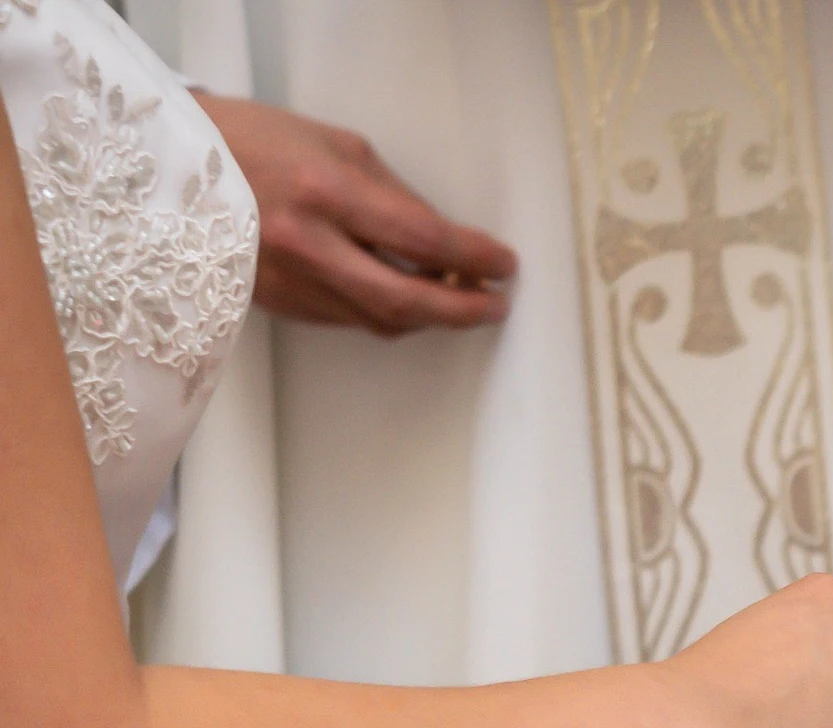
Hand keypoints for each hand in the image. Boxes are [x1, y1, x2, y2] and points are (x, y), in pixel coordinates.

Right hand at [195, 93, 517, 335]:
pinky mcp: (276, 304)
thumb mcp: (337, 145)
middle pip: (407, 301)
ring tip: (458, 300)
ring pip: (380, 321)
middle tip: (495, 303)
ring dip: (428, 317)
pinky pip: (348, 320)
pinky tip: (405, 297)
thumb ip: (394, 195)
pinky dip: (385, 313)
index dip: (474, 257)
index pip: (424, 240)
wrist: (169, 166)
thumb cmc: (251, 141)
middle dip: (463, 309)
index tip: (503, 263)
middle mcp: (307, 247)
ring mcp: (288, 283)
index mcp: (325, 195)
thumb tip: (444, 238)